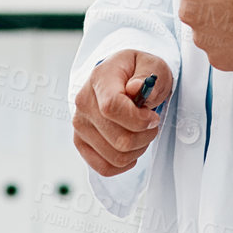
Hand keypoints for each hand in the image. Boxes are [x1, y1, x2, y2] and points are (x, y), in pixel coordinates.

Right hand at [72, 50, 174, 176]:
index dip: (138, 119)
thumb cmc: (137, 73)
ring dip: (137, 150)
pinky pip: (104, 167)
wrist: (120, 78)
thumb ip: (147, 75)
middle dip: (145, 136)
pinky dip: (123, 163)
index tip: (153, 117)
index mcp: (100, 78)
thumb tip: (137, 88)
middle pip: (118, 138)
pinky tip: (130, 148)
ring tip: (141, 133)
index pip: (112, 107)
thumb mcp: (151, 66)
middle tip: (151, 124)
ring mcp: (80, 124)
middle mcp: (84, 101)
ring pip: (115, 156)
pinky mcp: (80, 141)